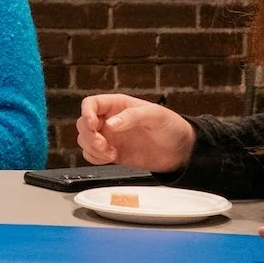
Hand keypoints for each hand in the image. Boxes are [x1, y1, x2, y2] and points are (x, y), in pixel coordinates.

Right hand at [75, 94, 194, 172]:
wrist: (180, 150)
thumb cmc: (171, 126)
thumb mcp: (155, 115)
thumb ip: (132, 116)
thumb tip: (111, 124)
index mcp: (118, 105)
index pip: (91, 104)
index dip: (87, 113)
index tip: (93, 126)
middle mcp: (110, 120)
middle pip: (83, 124)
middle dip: (89, 135)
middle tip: (104, 144)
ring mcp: (110, 137)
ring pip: (84, 140)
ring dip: (92, 148)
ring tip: (110, 153)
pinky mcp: (111, 153)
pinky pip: (92, 155)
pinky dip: (95, 158)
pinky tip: (111, 157)